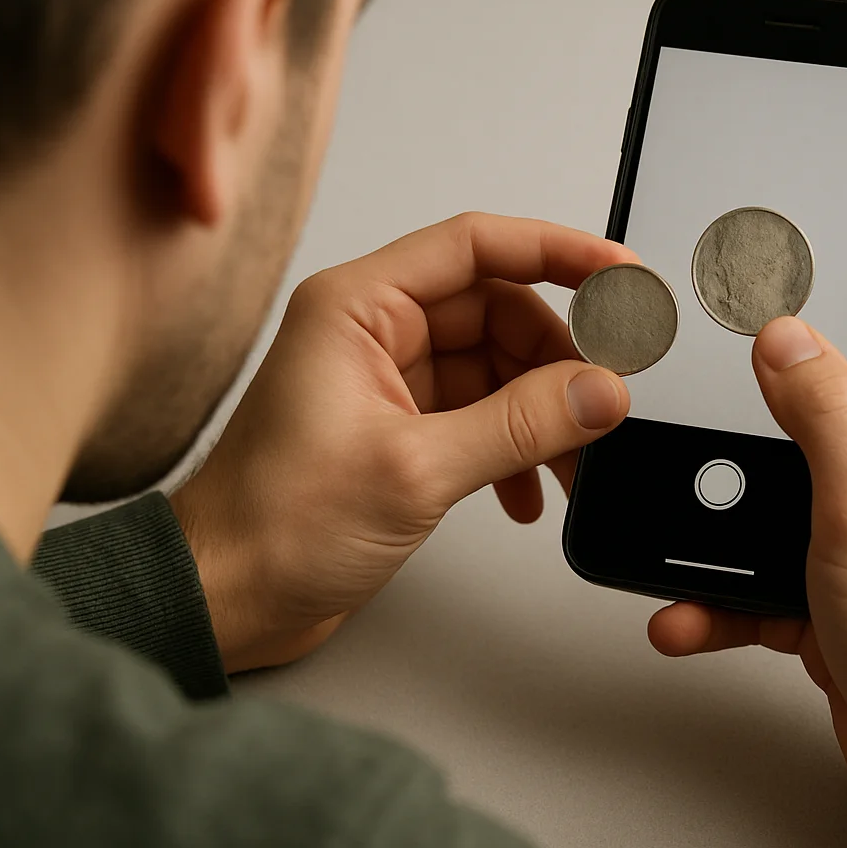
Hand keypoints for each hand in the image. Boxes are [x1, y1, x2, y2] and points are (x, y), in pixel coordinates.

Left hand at [172, 213, 634, 672]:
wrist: (225, 601)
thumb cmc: (273, 526)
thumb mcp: (413, 470)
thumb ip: (519, 425)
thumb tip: (601, 390)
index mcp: (358, 307)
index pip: (476, 246)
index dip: (558, 251)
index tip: (620, 275)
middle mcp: (373, 333)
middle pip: (499, 311)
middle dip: (558, 358)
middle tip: (606, 397)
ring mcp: (389, 382)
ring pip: (498, 367)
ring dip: (544, 413)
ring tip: (575, 461)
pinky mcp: (402, 431)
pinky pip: (483, 415)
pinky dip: (516, 448)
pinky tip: (527, 495)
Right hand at [647, 269, 846, 830]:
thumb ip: (825, 412)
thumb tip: (789, 335)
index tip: (806, 260)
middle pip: (845, 394)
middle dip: (773, 397)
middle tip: (723, 379)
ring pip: (798, 485)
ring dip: (741, 507)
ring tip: (698, 515)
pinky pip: (780, 565)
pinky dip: (733, 589)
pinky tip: (696, 608)